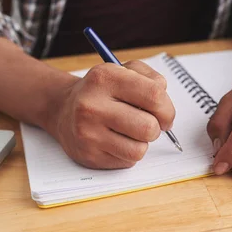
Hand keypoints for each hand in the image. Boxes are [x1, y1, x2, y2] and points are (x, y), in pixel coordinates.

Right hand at [46, 61, 174, 168]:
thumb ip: (150, 78)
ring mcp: (88, 133)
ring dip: (142, 142)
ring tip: (131, 132)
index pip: (154, 95)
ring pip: (139, 150)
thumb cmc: (102, 91)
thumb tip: (165, 103)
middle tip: (149, 123)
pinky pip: (127, 161)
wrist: (64, 109)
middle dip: (156, 128)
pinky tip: (117, 141)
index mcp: (105, 78)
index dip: (167, 108)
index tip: (165, 114)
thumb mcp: (123, 70)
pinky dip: (129, 153)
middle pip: (149, 127)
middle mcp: (92, 105)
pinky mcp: (89, 155)